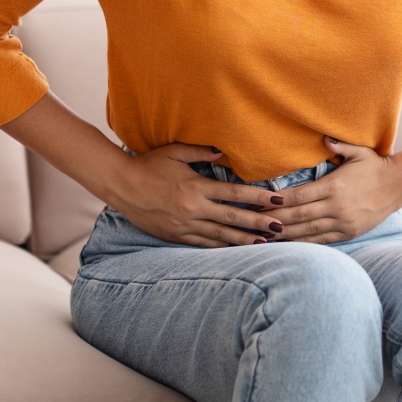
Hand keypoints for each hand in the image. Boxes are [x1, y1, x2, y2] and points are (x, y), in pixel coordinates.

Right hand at [111, 143, 285, 247]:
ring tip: (265, 243)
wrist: (121, 185)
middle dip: (258, 223)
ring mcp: (185, 225)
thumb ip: (201, 151)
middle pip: (233, 218)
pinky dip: (221, 247)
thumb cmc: (149, 165)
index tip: (277, 200)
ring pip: (220, 236)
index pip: (235, 194)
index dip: (258, 198)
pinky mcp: (176, 236)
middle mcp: (193, 209)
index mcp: (197, 187)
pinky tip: (235, 250)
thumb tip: (223, 151)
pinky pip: (203, 244)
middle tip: (281, 227)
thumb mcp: (175, 152)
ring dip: (244, 240)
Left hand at [270, 137, 401, 243]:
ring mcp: (343, 222)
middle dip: (274, 219)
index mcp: (334, 186)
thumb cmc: (375, 165)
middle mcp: (337, 207)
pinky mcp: (348, 233)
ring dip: (284, 234)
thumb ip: (340, 145)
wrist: (399, 185)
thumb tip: (324, 138)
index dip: (277, 201)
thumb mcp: (359, 151)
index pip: (299, 196)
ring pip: (307, 231)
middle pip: (298, 216)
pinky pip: (321, 241)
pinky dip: (303, 243)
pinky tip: (288, 243)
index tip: (260, 203)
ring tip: (264, 236)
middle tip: (254, 221)